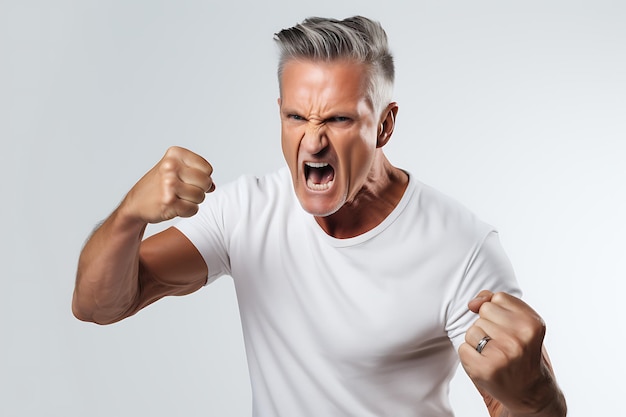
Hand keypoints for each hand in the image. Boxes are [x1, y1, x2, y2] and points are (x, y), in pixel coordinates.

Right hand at [121, 146, 214, 223]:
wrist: (136, 203)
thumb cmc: (159, 185)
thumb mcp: (176, 170)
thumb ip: (198, 174)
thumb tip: (213, 187)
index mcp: (175, 153)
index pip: (207, 169)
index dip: (202, 177)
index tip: (188, 179)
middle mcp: (170, 166)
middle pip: (206, 182)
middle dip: (200, 190)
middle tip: (184, 191)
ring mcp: (169, 184)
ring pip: (201, 197)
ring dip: (193, 201)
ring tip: (178, 198)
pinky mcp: (169, 202)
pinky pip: (193, 209)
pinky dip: (187, 211)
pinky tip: (175, 207)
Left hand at [459, 291, 558, 415]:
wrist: (530, 391)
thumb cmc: (522, 351)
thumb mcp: (520, 322)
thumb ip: (496, 302)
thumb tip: (472, 303)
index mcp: (532, 323)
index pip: (498, 297)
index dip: (500, 313)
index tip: (511, 329)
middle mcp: (520, 338)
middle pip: (484, 312)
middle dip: (489, 326)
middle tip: (504, 344)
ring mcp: (502, 354)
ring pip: (472, 330)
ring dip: (478, 341)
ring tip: (496, 354)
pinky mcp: (485, 369)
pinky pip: (462, 348)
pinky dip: (470, 356)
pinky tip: (486, 364)